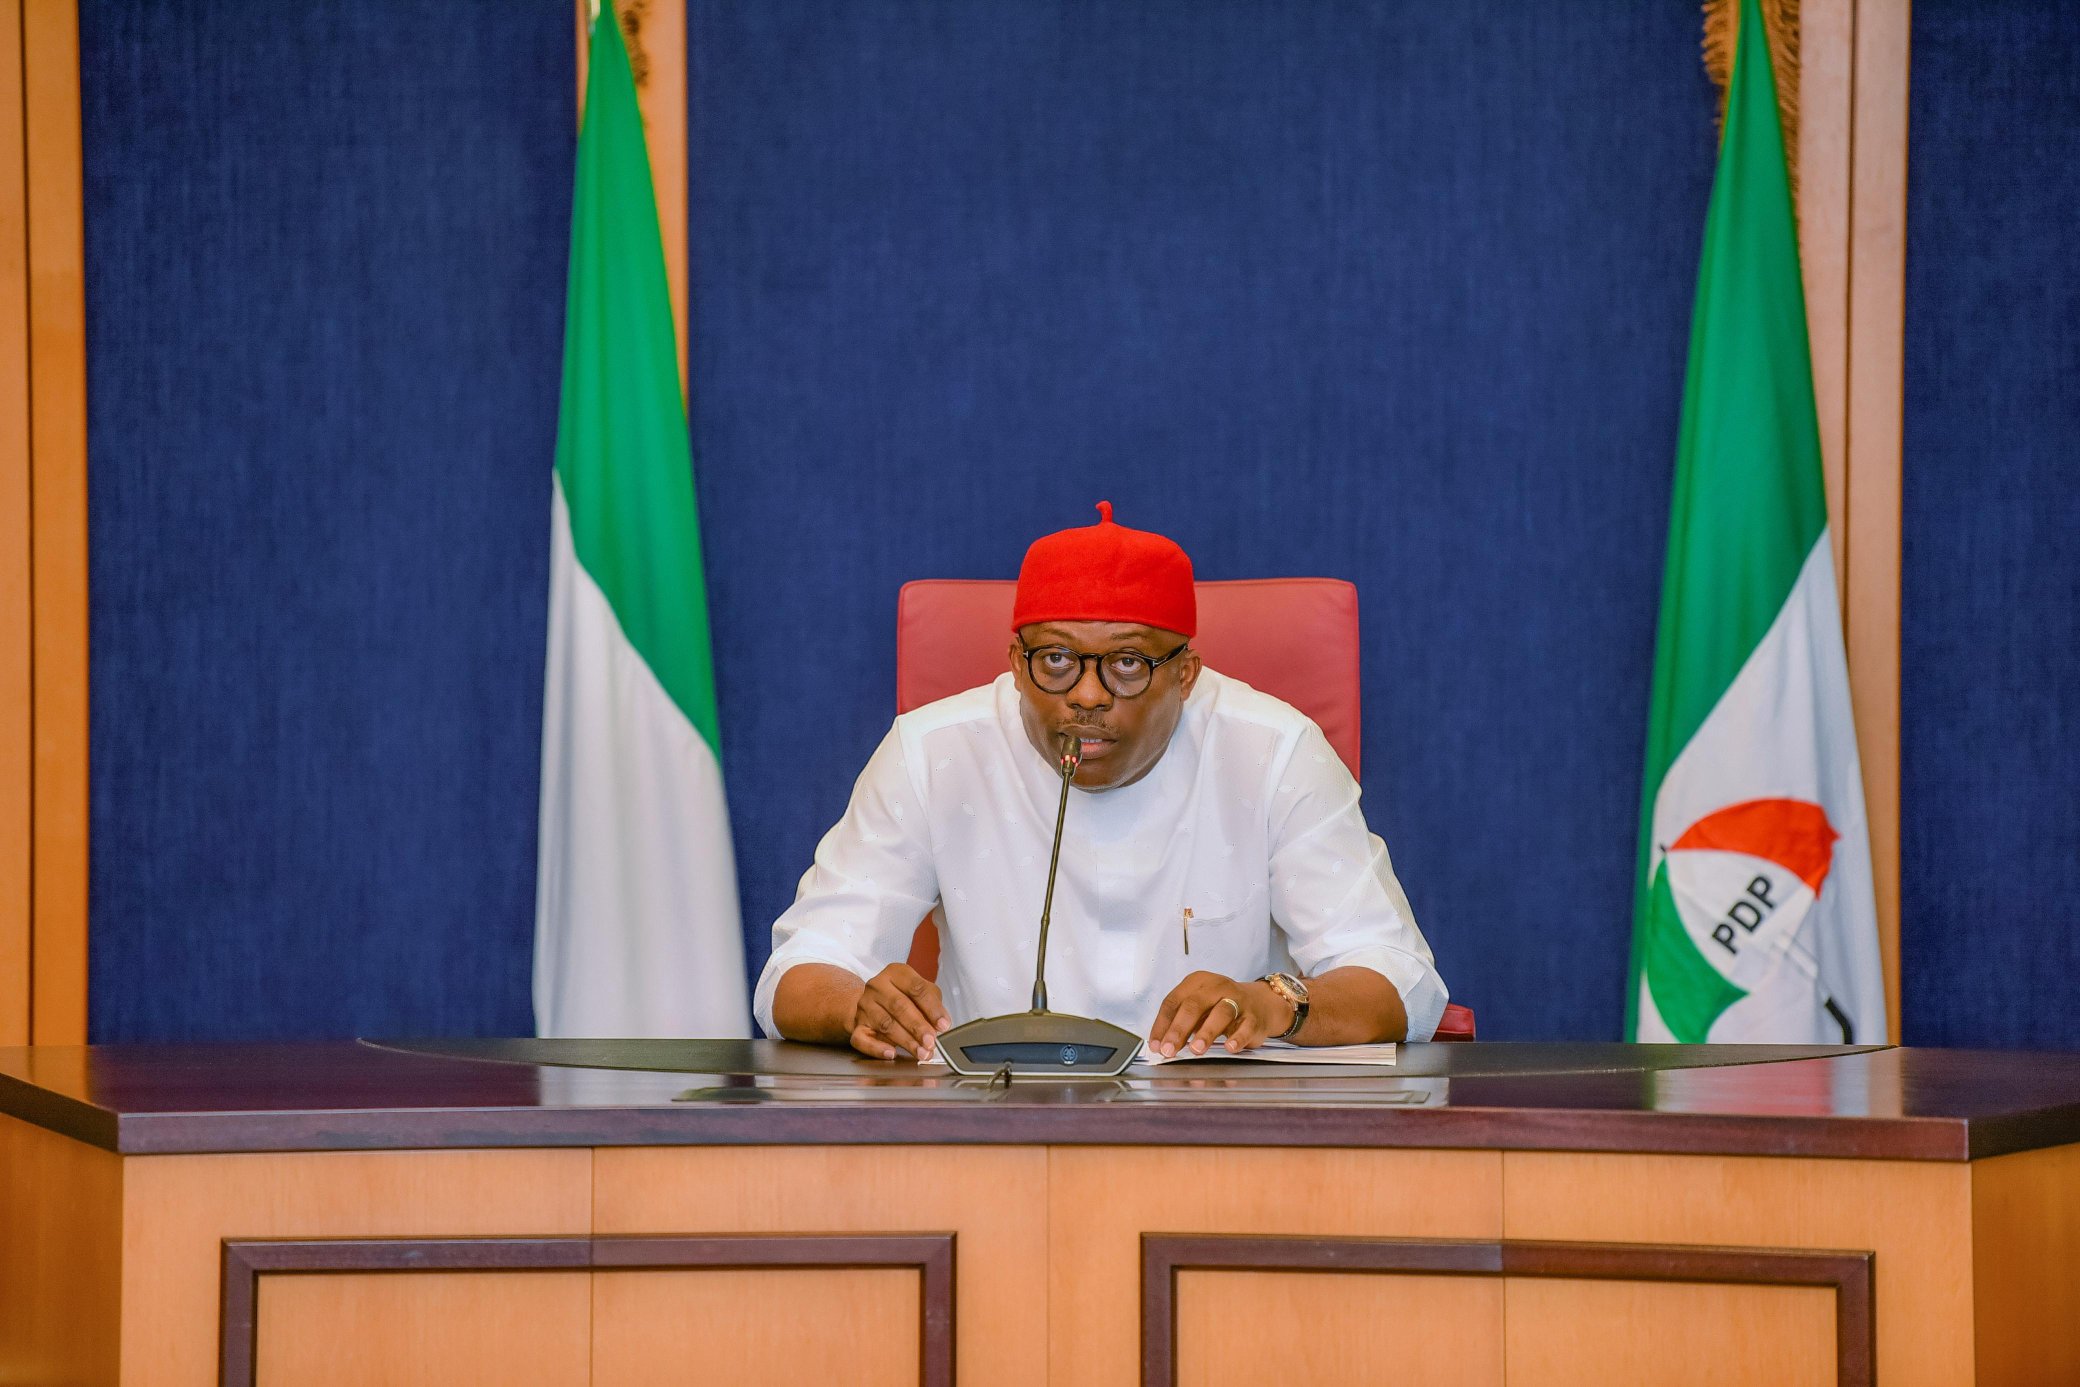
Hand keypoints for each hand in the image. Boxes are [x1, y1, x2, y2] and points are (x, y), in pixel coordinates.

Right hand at [848, 962, 951, 1060]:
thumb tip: (942, 1024)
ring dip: (905, 1040)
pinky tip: (891, 1053)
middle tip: (931, 1042)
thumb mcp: (921, 993)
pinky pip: (862, 1038)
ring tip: (921, 1052)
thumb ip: (933, 1005)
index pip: (916, 988)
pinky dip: (877, 1048)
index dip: (932, 1008)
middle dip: (918, 1026)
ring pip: (885, 1023)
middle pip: (899, 1006)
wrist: (872, 1003)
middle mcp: (877, 986)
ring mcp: (864, 1005)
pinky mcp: (857, 1025)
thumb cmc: (902, 997)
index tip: (944, 1025)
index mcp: (896, 973)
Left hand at [1148, 971, 1291, 1057]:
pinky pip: (1245, 1027)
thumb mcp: (1199, 1009)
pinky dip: (1237, 1038)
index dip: (1162, 1024)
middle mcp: (1216, 987)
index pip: (1173, 1001)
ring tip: (1196, 1050)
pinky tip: (1229, 1048)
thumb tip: (1161, 1045)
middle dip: (1179, 1029)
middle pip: (1194, 1005)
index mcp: (1197, 982)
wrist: (1260, 1003)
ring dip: (1206, 1032)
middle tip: (1169, 1050)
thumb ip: (1181, 1024)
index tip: (1156, 1045)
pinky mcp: (1253, 1016)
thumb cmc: (1220, 1006)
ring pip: (1220, 1013)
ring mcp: (1237, 1000)